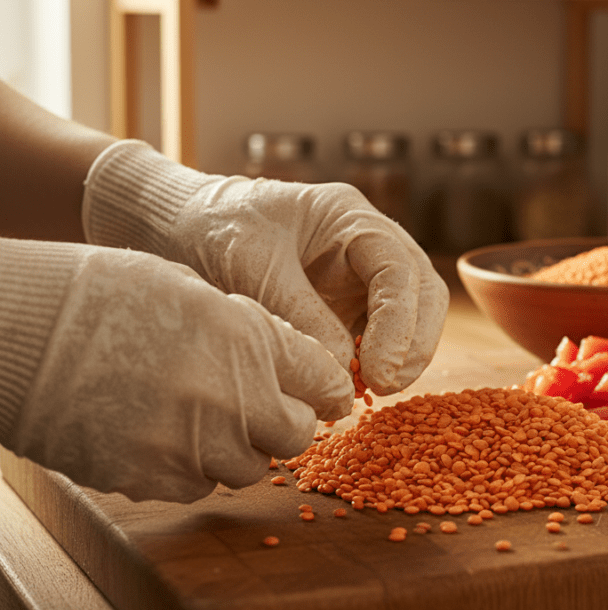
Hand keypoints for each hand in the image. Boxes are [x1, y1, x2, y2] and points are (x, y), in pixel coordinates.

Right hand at [6, 242, 352, 502]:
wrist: (23, 330)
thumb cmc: (104, 293)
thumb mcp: (194, 292)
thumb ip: (248, 332)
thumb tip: (280, 361)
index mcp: (249, 339)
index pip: (322, 378)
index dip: (328, 386)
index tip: (327, 392)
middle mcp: (232, 398)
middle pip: (295, 434)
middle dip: (287, 421)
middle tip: (267, 407)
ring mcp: (191, 444)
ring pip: (249, 467)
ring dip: (241, 447)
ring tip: (208, 417)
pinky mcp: (148, 478)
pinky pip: (196, 485)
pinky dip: (194, 467)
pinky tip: (169, 435)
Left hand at [83, 140, 448, 395]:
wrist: (182, 228)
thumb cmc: (215, 231)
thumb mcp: (254, 268)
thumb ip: (302, 316)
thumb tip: (344, 373)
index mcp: (351, 218)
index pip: (399, 269)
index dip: (400, 323)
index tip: (379, 371)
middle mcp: (369, 244)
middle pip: (423, 292)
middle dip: (415, 343)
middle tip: (386, 387)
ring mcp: (362, 275)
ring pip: (411, 316)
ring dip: (403, 356)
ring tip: (372, 391)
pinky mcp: (348, 304)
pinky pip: (379, 335)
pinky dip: (375, 362)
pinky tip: (353, 387)